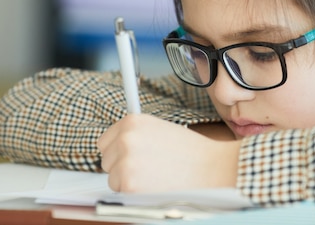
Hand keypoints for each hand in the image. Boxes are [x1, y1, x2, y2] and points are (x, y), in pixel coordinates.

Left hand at [97, 114, 240, 192]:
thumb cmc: (190, 151)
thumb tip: (117, 148)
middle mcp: (125, 138)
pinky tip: (153, 186)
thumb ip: (136, 135)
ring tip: (153, 176)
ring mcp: (125, 161)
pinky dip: (134, 194)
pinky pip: (120, 193)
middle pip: (105, 160)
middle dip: (121, 167)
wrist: (209, 167)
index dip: (116, 152)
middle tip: (146, 169)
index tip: (127, 158)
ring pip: (112, 178)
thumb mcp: (159, 129)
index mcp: (132, 121)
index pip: (104, 141)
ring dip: (127, 181)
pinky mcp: (129, 184)